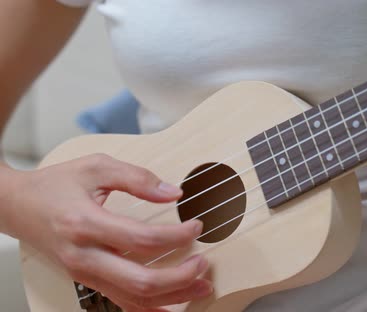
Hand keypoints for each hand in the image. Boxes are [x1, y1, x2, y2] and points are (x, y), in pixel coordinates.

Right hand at [2, 154, 211, 310]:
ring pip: (134, 299)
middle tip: (204, 261)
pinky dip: (150, 308)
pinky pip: (122, 303)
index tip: (197, 226)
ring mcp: (84, 274)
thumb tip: (174, 193)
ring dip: (173, 296)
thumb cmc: (56, 185)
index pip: (142, 239)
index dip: (177, 236)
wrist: (16, 206)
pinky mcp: (88, 281)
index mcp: (85, 224)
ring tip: (202, 286)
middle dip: (181, 276)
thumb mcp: (96, 166)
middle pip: (140, 281)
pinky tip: (173, 305)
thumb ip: (137, 177)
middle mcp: (84, 256)